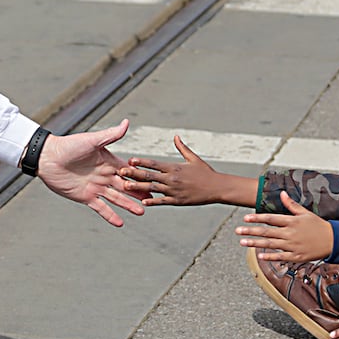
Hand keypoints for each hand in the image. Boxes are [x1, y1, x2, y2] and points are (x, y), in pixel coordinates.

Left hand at [37, 119, 146, 227]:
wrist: (48, 158)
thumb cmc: (69, 145)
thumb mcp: (92, 140)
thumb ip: (111, 135)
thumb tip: (127, 122)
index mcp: (108, 162)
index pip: (128, 170)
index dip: (140, 176)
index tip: (155, 181)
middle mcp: (104, 176)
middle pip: (125, 187)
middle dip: (138, 193)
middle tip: (153, 200)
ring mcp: (96, 187)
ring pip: (116, 199)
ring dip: (128, 205)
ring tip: (141, 212)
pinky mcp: (86, 197)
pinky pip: (100, 208)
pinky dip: (110, 215)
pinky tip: (120, 223)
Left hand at [119, 135, 256, 206]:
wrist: (218, 187)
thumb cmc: (206, 172)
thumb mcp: (193, 158)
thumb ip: (182, 148)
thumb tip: (175, 136)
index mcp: (174, 167)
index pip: (154, 163)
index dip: (141, 162)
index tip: (130, 160)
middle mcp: (172, 179)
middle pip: (149, 175)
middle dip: (134, 174)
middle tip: (120, 172)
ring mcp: (174, 191)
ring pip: (153, 188)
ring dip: (138, 187)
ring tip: (125, 186)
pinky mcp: (178, 201)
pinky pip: (163, 201)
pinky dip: (153, 201)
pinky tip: (143, 201)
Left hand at [235, 192, 333, 261]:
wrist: (334, 241)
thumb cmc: (319, 226)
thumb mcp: (306, 213)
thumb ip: (291, 204)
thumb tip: (281, 193)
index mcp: (292, 221)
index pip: (271, 218)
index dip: (257, 218)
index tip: (245, 218)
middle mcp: (290, 233)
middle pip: (267, 232)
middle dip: (250, 231)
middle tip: (237, 230)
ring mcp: (293, 245)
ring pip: (270, 244)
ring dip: (255, 243)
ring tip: (242, 242)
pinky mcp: (297, 256)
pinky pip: (281, 256)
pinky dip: (270, 256)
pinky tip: (259, 255)